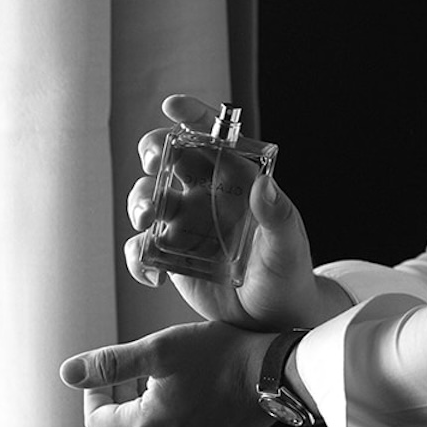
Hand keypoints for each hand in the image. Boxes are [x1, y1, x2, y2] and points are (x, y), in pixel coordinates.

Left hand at [59, 317, 276, 426]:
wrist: (277, 372)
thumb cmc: (221, 355)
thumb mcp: (160, 349)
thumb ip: (111, 363)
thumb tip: (67, 373)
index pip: (97, 422)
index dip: (94, 394)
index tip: (107, 371)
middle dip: (123, 398)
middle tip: (140, 367)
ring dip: (150, 405)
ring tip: (170, 372)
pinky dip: (177, 413)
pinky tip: (196, 385)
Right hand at [124, 94, 339, 331]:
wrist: (274, 321)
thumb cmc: (288, 274)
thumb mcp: (289, 246)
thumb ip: (278, 216)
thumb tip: (264, 185)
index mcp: (238, 181)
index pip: (214, 139)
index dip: (192, 117)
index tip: (172, 106)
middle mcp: (207, 195)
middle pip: (169, 159)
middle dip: (153, 152)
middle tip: (153, 163)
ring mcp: (185, 224)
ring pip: (148, 198)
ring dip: (139, 203)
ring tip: (148, 221)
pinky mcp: (170, 255)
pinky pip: (141, 248)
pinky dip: (137, 259)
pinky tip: (154, 277)